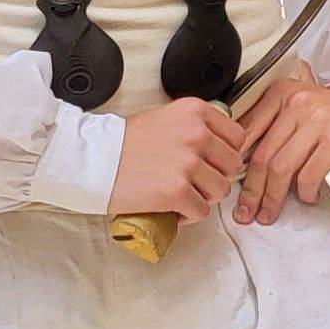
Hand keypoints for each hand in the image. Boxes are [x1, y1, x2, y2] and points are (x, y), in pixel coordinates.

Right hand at [111, 97, 245, 221]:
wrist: (91, 158)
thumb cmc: (124, 142)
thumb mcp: (166, 119)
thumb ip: (195, 129)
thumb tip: (221, 151)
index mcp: (196, 112)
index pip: (238, 137)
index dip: (226, 153)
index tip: (211, 162)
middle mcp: (196, 134)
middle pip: (232, 165)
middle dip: (216, 177)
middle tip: (194, 182)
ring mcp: (188, 163)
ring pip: (220, 191)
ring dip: (203, 197)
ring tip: (182, 196)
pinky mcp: (177, 191)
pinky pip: (201, 211)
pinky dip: (187, 216)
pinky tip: (171, 210)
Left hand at [233, 67, 329, 226]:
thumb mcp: (303, 109)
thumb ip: (274, 126)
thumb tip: (242, 162)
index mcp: (283, 93)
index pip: (248, 132)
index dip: (235, 164)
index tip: (231, 186)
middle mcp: (298, 102)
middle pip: (262, 155)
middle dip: (251, 190)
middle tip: (245, 212)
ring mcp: (318, 120)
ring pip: (281, 168)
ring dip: (273, 198)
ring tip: (269, 214)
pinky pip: (309, 175)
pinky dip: (305, 192)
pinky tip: (308, 198)